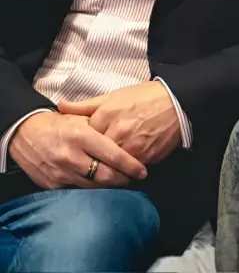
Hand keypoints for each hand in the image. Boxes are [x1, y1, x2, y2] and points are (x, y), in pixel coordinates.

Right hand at [9, 111, 146, 189]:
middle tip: (136, 180)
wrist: (25, 133)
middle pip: (105, 176)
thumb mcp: (82, 118)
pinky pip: (77, 191)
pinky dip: (92, 190)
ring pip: (93, 187)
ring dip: (110, 187)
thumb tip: (128, 138)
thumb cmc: (60, 124)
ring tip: (124, 184)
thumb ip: (103, 128)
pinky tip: (103, 189)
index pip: (113, 155)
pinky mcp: (52, 185)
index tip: (143, 171)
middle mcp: (71, 156)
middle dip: (123, 180)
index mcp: (82, 136)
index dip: (130, 165)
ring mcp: (60, 173)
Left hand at [58, 81, 180, 165]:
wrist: (178, 101)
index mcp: (107, 115)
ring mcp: (133, 148)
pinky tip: (123, 171)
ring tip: (104, 173)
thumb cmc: (145, 96)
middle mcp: (118, 133)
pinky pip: (130, 171)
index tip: (80, 150)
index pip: (83, 140)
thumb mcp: (114, 95)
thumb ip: (85, 105)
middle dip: (91, 163)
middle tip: (88, 167)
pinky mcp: (148, 158)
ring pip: (111, 169)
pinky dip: (126, 173)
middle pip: (95, 158)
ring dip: (107, 172)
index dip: (82, 146)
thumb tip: (59, 106)